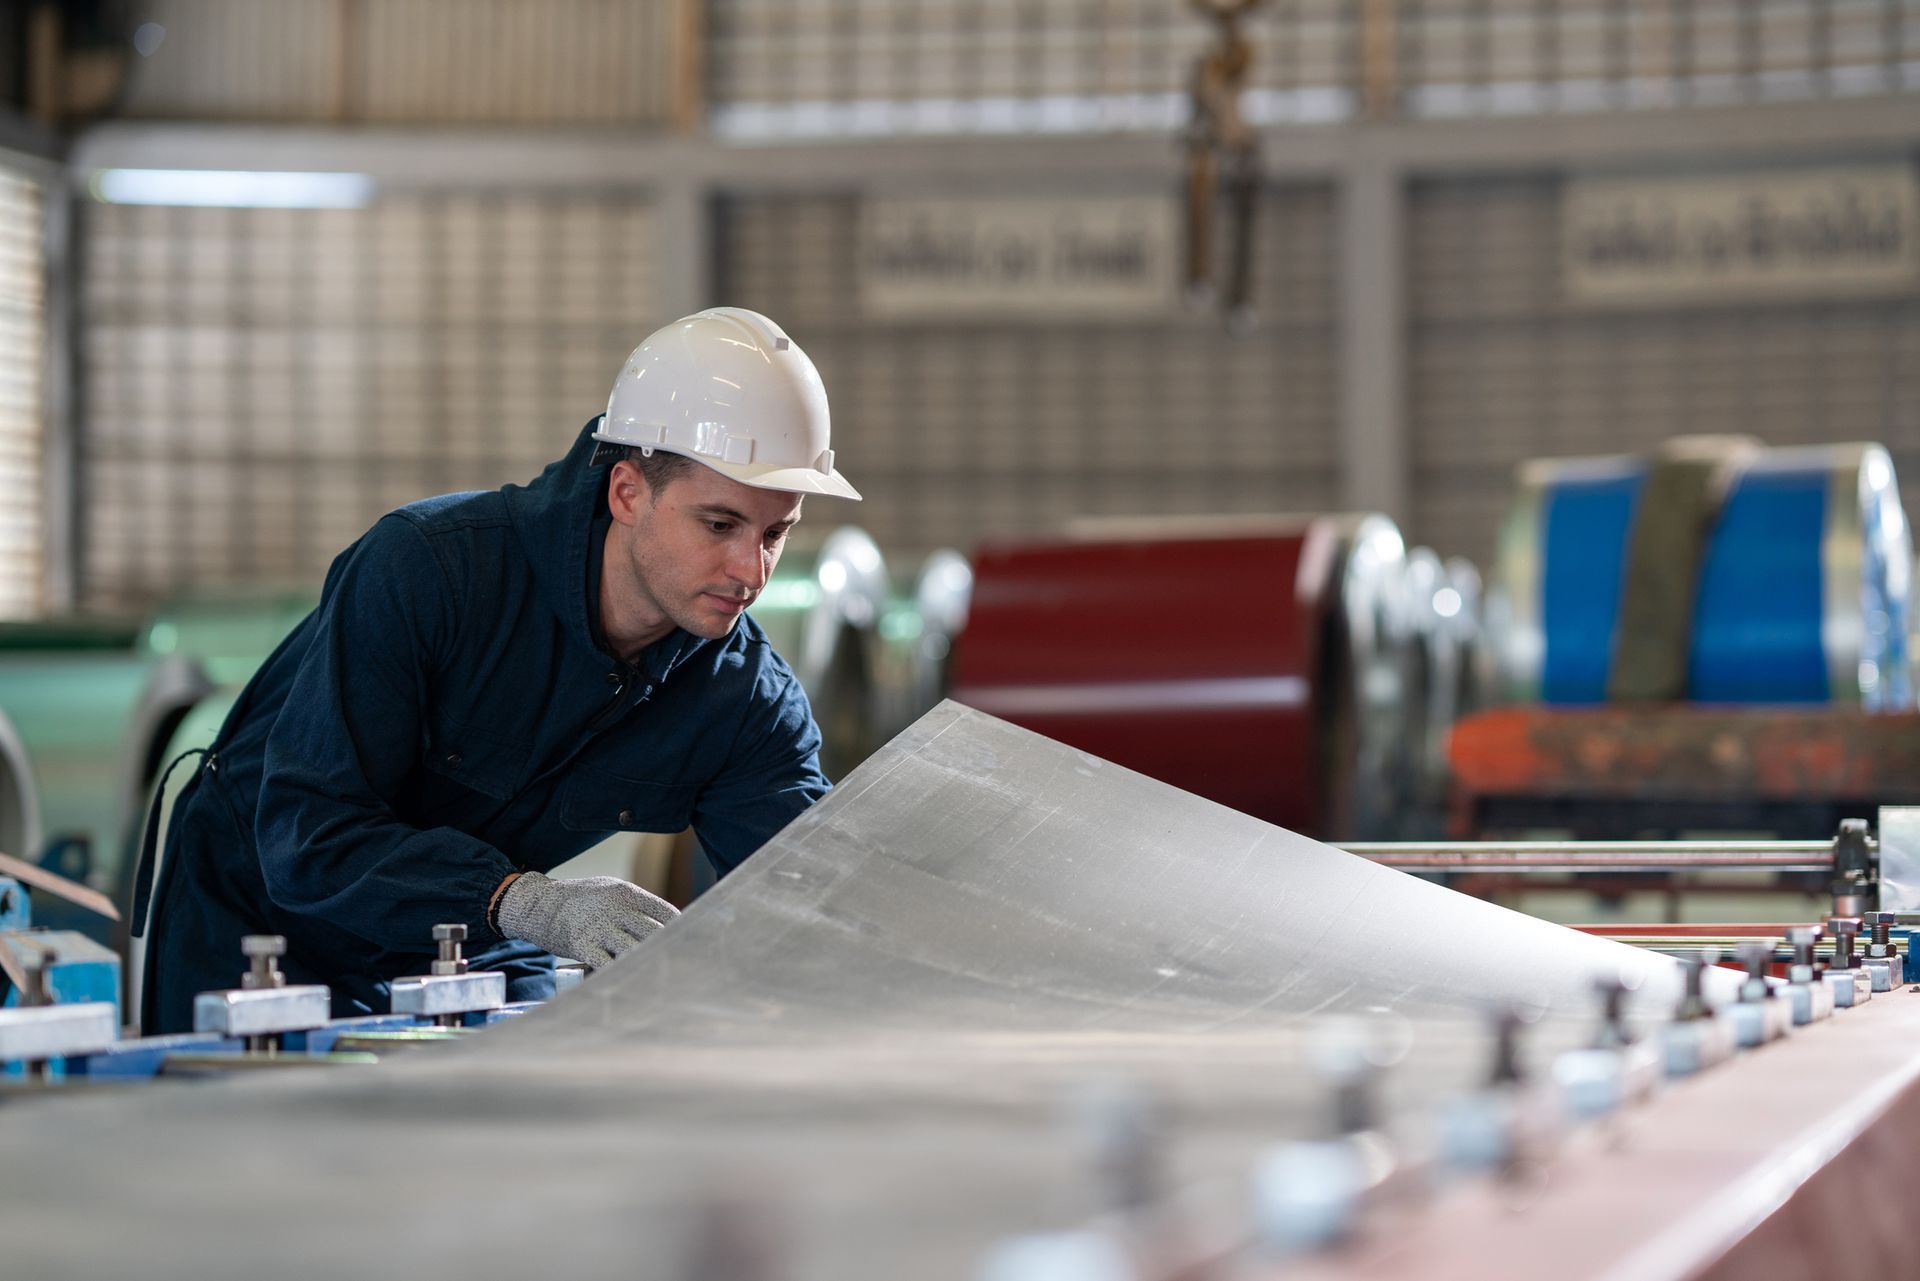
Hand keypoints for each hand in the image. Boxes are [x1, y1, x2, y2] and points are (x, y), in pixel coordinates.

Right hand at [494, 871, 678, 967]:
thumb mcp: (610, 891)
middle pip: (655, 934)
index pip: (666, 913)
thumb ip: (636, 906)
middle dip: (670, 951)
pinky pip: (608, 965)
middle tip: (686, 969)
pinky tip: (630, 984)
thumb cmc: (580, 900)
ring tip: (661, 980)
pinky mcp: (582, 945)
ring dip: (647, 966)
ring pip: (634, 951)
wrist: (538, 904)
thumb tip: (669, 923)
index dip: (683, 931)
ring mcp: (599, 927)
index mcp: (627, 893)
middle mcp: (616, 909)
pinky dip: (619, 975)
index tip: (692, 946)